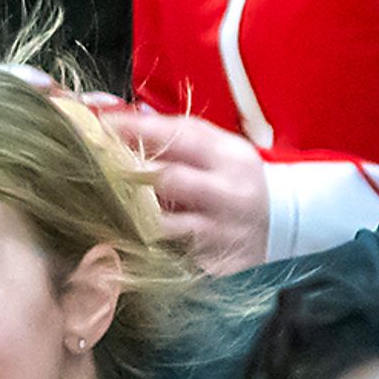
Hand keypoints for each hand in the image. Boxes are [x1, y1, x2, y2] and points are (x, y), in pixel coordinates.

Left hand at [103, 103, 268, 274]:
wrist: (285, 221)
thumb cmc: (237, 177)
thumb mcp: (218, 146)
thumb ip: (173, 131)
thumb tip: (118, 114)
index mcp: (227, 156)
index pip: (177, 135)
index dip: (134, 129)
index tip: (100, 125)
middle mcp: (226, 193)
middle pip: (167, 179)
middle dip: (126, 171)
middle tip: (93, 166)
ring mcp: (220, 232)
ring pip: (163, 225)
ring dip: (130, 214)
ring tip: (103, 207)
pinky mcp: (214, 263)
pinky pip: (169, 256)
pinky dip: (143, 248)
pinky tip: (123, 241)